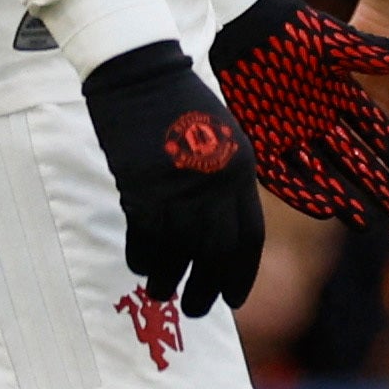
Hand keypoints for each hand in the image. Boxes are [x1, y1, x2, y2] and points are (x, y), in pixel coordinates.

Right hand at [81, 41, 263, 315]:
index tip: (234, 299)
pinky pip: (144, 236)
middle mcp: (214, 184)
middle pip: (215, 253)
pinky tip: (142, 267)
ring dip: (170, 279)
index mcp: (242, 171)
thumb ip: (227, 186)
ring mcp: (176, 187)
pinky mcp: (140, 187)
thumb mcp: (226, 142)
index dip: (241, 274)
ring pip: (177, 251)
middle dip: (208, 287)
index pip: (248, 237)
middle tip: (199, 311)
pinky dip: (143, 257)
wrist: (144, 77)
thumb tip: (222, 234)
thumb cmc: (186, 107)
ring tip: (163, 294)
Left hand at [210, 0, 388, 226]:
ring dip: (346, 198)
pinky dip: (304, 192)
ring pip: (324, 174)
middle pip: (356, 160)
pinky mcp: (259, 142)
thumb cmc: (291, 30)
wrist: (239, 25)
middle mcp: (318, 119)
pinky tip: (326, 209)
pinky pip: (285, 175)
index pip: (376, 131)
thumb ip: (381, 51)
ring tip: (367, 223)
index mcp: (340, 95)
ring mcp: (289, 133)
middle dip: (380, 187)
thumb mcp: (340, 42)